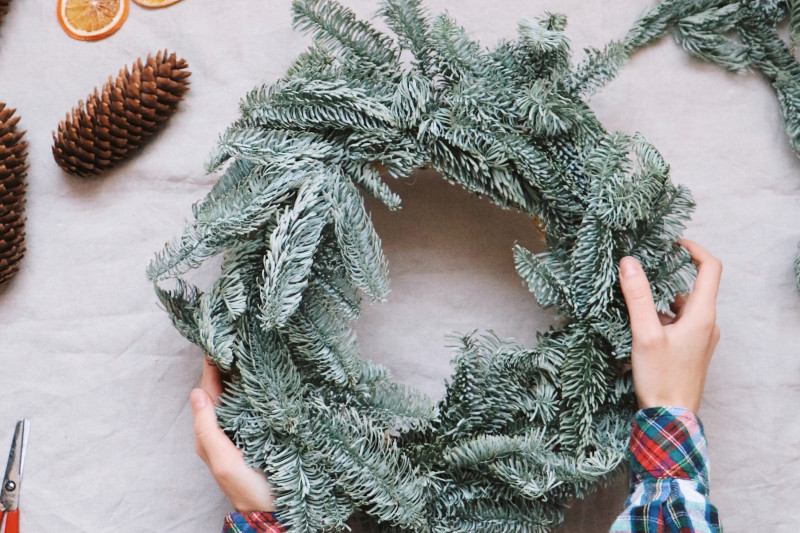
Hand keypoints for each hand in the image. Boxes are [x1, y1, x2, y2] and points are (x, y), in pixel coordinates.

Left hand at [190, 357, 275, 512]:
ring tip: (247, 350)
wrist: (274, 509)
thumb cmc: (247, 487)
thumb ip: (207, 428)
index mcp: (210, 434)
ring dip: (239, 374)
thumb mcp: (224, 459)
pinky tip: (263, 376)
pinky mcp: (259, 432)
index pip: (207, 392)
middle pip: (221, 390)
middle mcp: (223, 429)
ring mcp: (241, 430)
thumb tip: (195, 392)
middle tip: (233, 337)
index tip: (217, 342)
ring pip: (236, 395)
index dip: (211, 368)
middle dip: (224, 365)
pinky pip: (251, 404)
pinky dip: (253, 387)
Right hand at [619, 239, 721, 412]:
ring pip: (684, 307)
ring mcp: (702, 338)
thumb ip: (637, 296)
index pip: (710, 268)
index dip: (694, 249)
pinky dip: (663, 317)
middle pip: (694, 286)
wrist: (670, 418)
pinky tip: (641, 326)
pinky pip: (680, 323)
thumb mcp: (644, 333)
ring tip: (635, 300)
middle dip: (668, 275)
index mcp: (702, 315)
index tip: (673, 242)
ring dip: (662, 299)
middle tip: (643, 269)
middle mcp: (707, 324)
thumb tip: (629, 262)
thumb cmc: (660, 378)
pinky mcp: (692, 350)